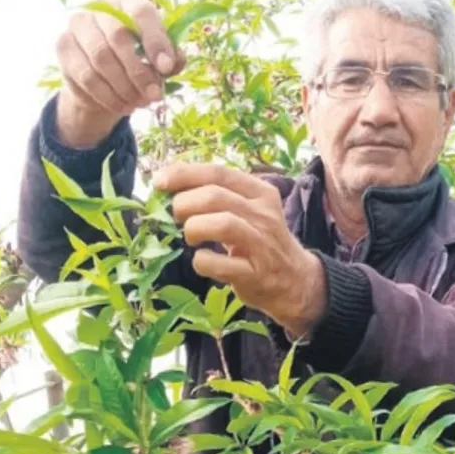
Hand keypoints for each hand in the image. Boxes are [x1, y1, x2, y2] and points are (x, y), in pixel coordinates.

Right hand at [54, 0, 184, 148]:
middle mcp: (99, 6)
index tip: (166, 68)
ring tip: (139, 103)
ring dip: (124, 87)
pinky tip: (122, 105)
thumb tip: (173, 62)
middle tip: (154, 95)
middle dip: (140, 72)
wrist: (102, 74)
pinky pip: (86, 76)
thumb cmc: (136, 57)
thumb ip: (170, 57)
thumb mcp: (158, 56)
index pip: (141, 13)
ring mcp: (77, 25)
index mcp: (127, 0)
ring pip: (101, 60)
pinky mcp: (63, 46)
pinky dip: (107, 96)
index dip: (156, 40)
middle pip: (118, 37)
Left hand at [155, 163, 327, 337]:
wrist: (294, 280)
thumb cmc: (259, 240)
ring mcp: (261, 244)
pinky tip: (202, 260)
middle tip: (176, 216)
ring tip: (191, 236)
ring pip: (222, 223)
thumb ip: (218, 195)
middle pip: (215, 196)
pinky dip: (201, 260)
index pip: (218, 173)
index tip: (160, 182)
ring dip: (194, 228)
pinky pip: (219, 263)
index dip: (184, 174)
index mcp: (260, 192)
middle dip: (184, 204)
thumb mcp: (248, 210)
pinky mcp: (254, 273)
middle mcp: (264, 214)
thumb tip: (169, 183)